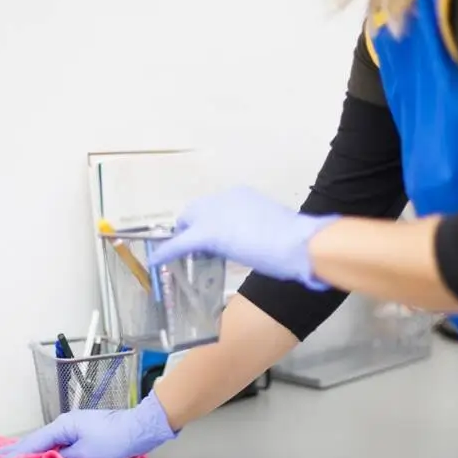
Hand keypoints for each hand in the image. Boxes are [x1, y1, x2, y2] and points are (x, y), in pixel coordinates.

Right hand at [0, 392, 177, 457]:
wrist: (139, 429)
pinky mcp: (86, 431)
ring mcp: (77, 426)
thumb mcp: (85, 454)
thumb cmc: (114, 440)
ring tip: (16, 455)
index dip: (17, 452)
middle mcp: (67, 423)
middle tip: (0, 455)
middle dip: (20, 448)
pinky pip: (61, 441)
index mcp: (63, 426)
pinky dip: (49, 448)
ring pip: (50, 440)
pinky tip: (44, 452)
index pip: (35, 442)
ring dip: (34, 448)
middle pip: (39, 439)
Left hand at [147, 186, 339, 289]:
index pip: (216, 208)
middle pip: (195, 212)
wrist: (299, 243)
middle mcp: (225, 199)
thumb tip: (255, 243)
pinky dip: (167, 251)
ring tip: (178, 253)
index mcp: (242, 197)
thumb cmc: (296, 241)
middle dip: (190, 228)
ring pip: (187, 225)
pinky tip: (158, 260)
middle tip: (191, 247)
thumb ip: (258, 232)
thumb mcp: (273, 229)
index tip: (212, 236)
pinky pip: (179, 242)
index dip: (210, 224)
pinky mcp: (206, 233)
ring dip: (182, 238)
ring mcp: (215, 213)